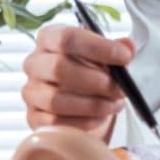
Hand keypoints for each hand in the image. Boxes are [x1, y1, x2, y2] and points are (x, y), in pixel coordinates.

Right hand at [21, 24, 132, 139]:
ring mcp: (31, 91)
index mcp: (49, 38)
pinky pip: (56, 122)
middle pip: (58, 67)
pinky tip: (101, 116)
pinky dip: (84, 121)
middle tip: (121, 88)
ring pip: (56, 99)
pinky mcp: (34, 117)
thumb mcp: (105, 54)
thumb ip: (117, 48)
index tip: (124, 57)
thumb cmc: (90, 70)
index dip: (98, 47)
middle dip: (96, 80)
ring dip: (92, 104)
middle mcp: (34, 63)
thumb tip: (128, 46)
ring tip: (114, 104)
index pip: (66, 37)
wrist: (80, 98)